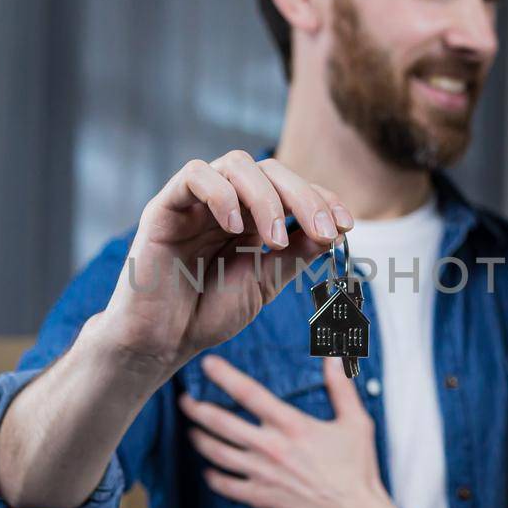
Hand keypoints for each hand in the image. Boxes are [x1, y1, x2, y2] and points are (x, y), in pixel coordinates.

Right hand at [101, 152, 352, 372]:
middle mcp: (226, 202)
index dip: (323, 199)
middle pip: (271, 170)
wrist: (161, 343)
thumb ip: (295, 254)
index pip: (292, 189)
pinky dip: (221, 194)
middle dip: (304, 196)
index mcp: (251, 218)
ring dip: (266, 197)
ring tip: (274, 239)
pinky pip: (194, 176)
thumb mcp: (265, 282)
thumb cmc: (207, 313)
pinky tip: (235, 227)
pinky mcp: (164, 207)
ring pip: (236, 164)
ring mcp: (195, 202)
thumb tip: (334, 229)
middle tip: (324, 230)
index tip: (346, 225)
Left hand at [179, 354, 387, 507]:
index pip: (249, 393)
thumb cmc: (357, 469)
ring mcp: (261, 475)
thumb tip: (334, 356)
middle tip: (184, 399)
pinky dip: (212, 476)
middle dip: (197, 408)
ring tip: (190, 430)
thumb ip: (341, 387)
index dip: (224, 376)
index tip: (206, 364)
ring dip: (199, 439)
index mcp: (291, 425)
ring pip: (217, 453)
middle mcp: (270, 448)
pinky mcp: (260, 498)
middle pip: (221, 423)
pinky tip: (208, 469)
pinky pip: (226, 486)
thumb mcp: (356, 422)